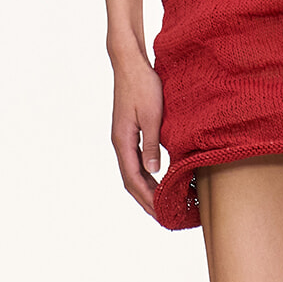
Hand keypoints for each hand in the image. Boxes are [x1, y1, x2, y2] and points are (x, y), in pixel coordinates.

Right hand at [110, 51, 163, 216]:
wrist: (130, 64)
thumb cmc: (143, 85)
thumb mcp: (152, 115)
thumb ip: (152, 144)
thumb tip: (153, 171)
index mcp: (123, 141)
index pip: (133, 179)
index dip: (147, 198)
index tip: (160, 212)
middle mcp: (120, 143)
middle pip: (130, 180)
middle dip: (145, 200)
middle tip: (162, 217)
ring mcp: (123, 138)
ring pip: (132, 172)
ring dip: (146, 190)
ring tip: (161, 204)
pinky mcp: (129, 132)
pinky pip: (136, 161)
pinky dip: (146, 176)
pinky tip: (157, 180)